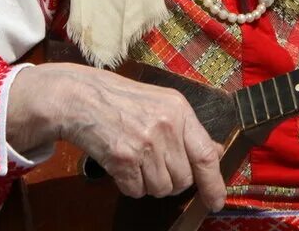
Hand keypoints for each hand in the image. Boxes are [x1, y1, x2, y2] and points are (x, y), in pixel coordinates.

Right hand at [6, 64, 226, 211]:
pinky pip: (137, 191)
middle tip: (154, 164)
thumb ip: (188, 130)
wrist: (81, 97)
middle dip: (171, 180)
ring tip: (137, 161)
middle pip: (183, 179)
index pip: (206, 155)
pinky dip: (130, 185)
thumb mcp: (162, 103)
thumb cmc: (121, 100)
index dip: (214, 183)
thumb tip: (215, 153)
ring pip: (161, 189)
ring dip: (149, 184)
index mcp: (179, 111)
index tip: (216, 201)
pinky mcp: (123, 159)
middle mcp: (165, 127)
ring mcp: (144, 144)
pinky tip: (122, 164)